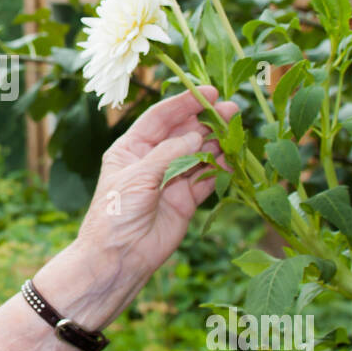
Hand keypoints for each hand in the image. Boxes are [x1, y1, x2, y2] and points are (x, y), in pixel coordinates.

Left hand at [73, 86, 238, 295]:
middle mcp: (151, 161)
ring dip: (216, 143)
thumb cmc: (115, 214)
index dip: (183, 103)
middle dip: (205, 120)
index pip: (159, 118)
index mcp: (130, 148)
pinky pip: (206, 180)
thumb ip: (169, 154)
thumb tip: (197, 135)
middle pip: (182, 133)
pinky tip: (234, 159)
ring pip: (198, 155)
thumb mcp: (137, 176)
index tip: (207, 92)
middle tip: (230, 110)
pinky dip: (220, 170)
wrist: (118, 258)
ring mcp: (169, 180)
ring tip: (236, 130)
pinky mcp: (184, 201)